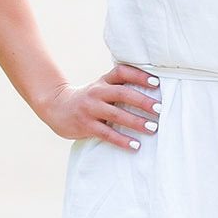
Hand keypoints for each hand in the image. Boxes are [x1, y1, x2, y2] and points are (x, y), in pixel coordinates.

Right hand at [44, 61, 160, 151]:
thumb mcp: (101, 88)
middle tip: (160, 109)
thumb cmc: (89, 98)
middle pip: (122, 93)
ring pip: (116, 114)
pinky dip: (122, 140)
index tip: (156, 83)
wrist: (57, 108)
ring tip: (153, 128)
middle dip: (142, 101)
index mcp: (103, 81)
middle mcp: (97, 92)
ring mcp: (90, 109)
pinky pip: (107, 134)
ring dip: (136, 122)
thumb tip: (154, 93)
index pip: (122, 72)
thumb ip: (120, 87)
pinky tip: (135, 145)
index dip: (139, 76)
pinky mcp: (86, 125)